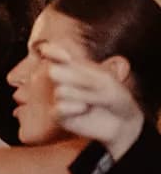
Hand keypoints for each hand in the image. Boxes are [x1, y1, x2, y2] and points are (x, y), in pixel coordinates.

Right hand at [42, 41, 146, 158]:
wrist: (121, 121)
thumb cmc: (114, 96)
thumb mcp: (104, 79)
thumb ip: (80, 75)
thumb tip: (54, 78)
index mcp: (72, 66)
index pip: (52, 53)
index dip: (51, 52)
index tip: (63, 56)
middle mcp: (61, 80)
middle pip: (53, 71)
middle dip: (76, 78)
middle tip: (94, 85)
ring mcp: (58, 97)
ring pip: (61, 91)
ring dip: (82, 95)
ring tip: (94, 100)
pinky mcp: (58, 115)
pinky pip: (60, 107)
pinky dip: (76, 107)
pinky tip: (85, 109)